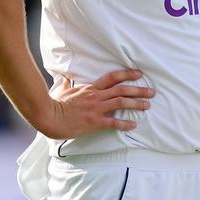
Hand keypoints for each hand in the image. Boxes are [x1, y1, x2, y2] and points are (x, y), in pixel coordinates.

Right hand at [37, 69, 153, 138]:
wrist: (48, 117)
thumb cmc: (54, 104)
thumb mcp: (62, 90)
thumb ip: (67, 83)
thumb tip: (65, 77)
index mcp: (90, 88)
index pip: (112, 77)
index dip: (127, 74)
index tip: (139, 74)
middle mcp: (96, 96)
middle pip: (122, 90)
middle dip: (139, 90)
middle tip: (152, 92)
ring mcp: (96, 109)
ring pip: (121, 103)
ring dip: (136, 104)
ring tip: (148, 105)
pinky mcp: (94, 122)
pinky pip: (113, 122)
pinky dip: (125, 124)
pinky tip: (133, 125)